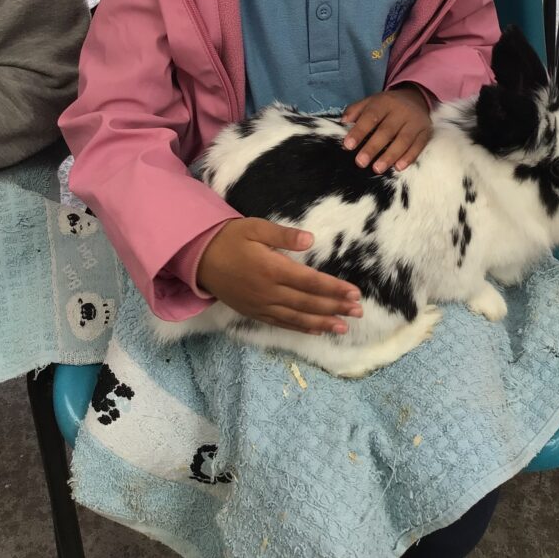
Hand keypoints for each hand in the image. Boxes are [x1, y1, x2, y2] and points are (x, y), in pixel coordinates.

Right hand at [196, 218, 362, 333]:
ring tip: (343, 328)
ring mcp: (261, 305)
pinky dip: (301, 328)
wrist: (200, 258)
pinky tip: (316, 329)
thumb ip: (284, 234)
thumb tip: (311, 239)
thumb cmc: (231, 238)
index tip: (354, 293)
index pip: (311, 282)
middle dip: (335, 308)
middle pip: (308, 303)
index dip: (334, 289)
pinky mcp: (254, 312)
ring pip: (297, 318)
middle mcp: (269, 291)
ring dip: (322, 323)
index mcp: (272, 269)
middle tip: (358, 312)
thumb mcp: (256, 227)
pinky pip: (281, 323)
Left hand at [341, 85, 431, 173]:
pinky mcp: (426, 131)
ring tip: (377, 168)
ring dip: (390, 155)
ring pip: (403, 140)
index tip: (348, 145)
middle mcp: (401, 111)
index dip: (359, 131)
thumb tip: (343, 122)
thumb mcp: (370, 102)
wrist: (416, 98)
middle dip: (373, 147)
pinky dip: (409, 157)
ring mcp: (415, 121)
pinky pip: (419, 145)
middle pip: (387, 130)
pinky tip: (399, 167)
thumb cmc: (386, 105)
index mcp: (384, 102)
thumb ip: (355, 110)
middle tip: (360, 162)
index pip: (371, 116)